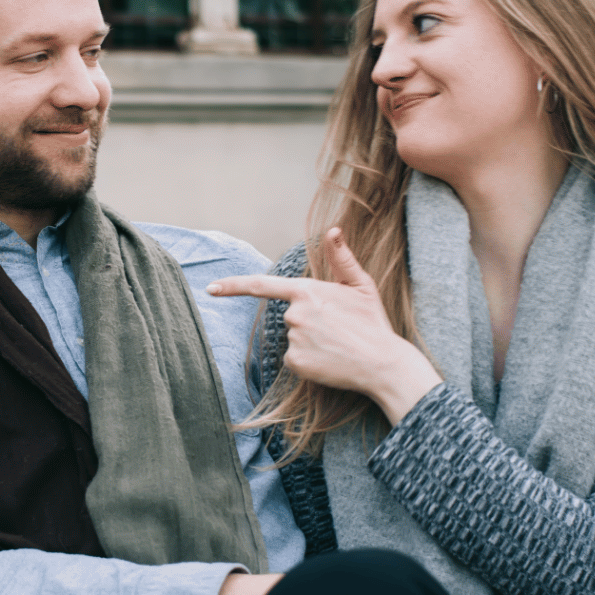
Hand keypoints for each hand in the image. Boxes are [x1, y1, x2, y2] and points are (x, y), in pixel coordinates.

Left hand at [207, 228, 441, 422]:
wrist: (383, 363)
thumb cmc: (373, 322)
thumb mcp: (361, 286)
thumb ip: (342, 258)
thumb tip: (333, 230)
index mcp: (307, 290)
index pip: (262, 285)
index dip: (233, 286)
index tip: (210, 288)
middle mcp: (295, 313)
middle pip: (289, 316)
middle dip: (309, 322)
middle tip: (338, 329)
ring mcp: (294, 338)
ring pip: (293, 338)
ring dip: (310, 341)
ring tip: (337, 345)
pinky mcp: (295, 362)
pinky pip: (295, 359)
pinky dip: (309, 361)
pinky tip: (330, 360)